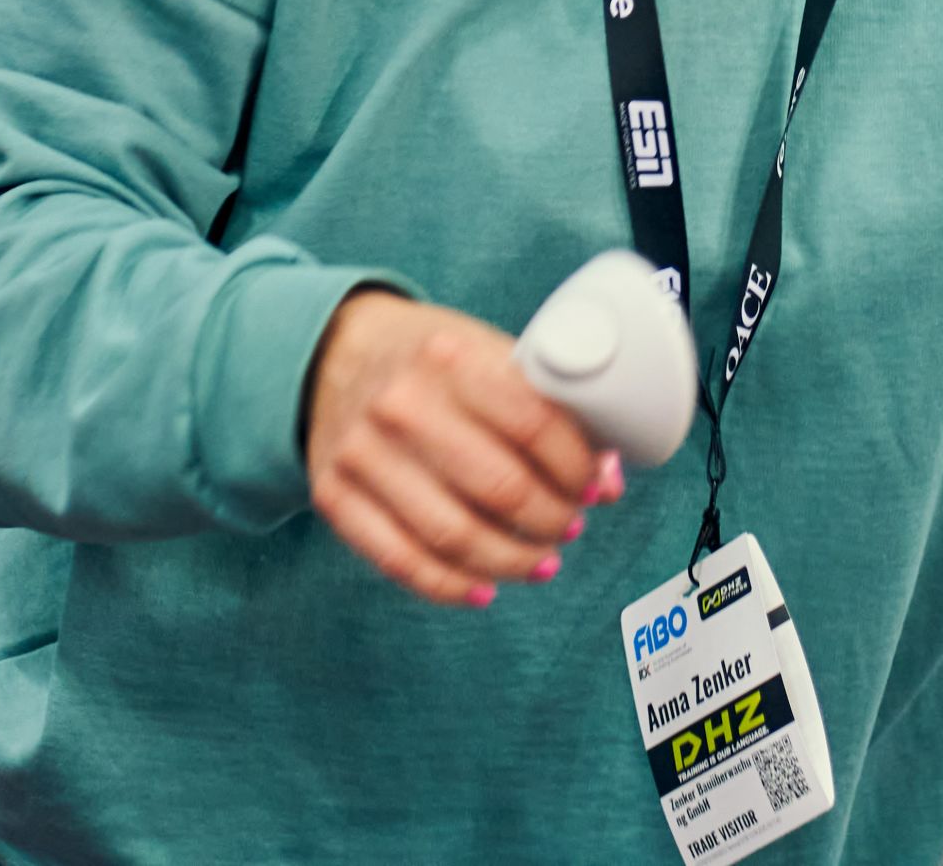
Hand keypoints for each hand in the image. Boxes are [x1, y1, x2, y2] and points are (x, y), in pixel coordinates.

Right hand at [300, 289, 615, 606]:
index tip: (592, 486)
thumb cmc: (429, 359)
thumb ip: (548, 409)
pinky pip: (403, 562)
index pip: (535, 425)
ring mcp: (361, 453)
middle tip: (571, 524)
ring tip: (542, 560)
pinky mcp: (333, 495)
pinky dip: (454, 587)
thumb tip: (609, 481)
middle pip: (501, 489)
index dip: (577, 469)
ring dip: (513, 561)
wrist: (333, 353)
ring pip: (456, 537)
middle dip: (553, 520)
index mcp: (449, 355)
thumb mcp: (487, 353)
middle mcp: (400, 403)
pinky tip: (486, 589)